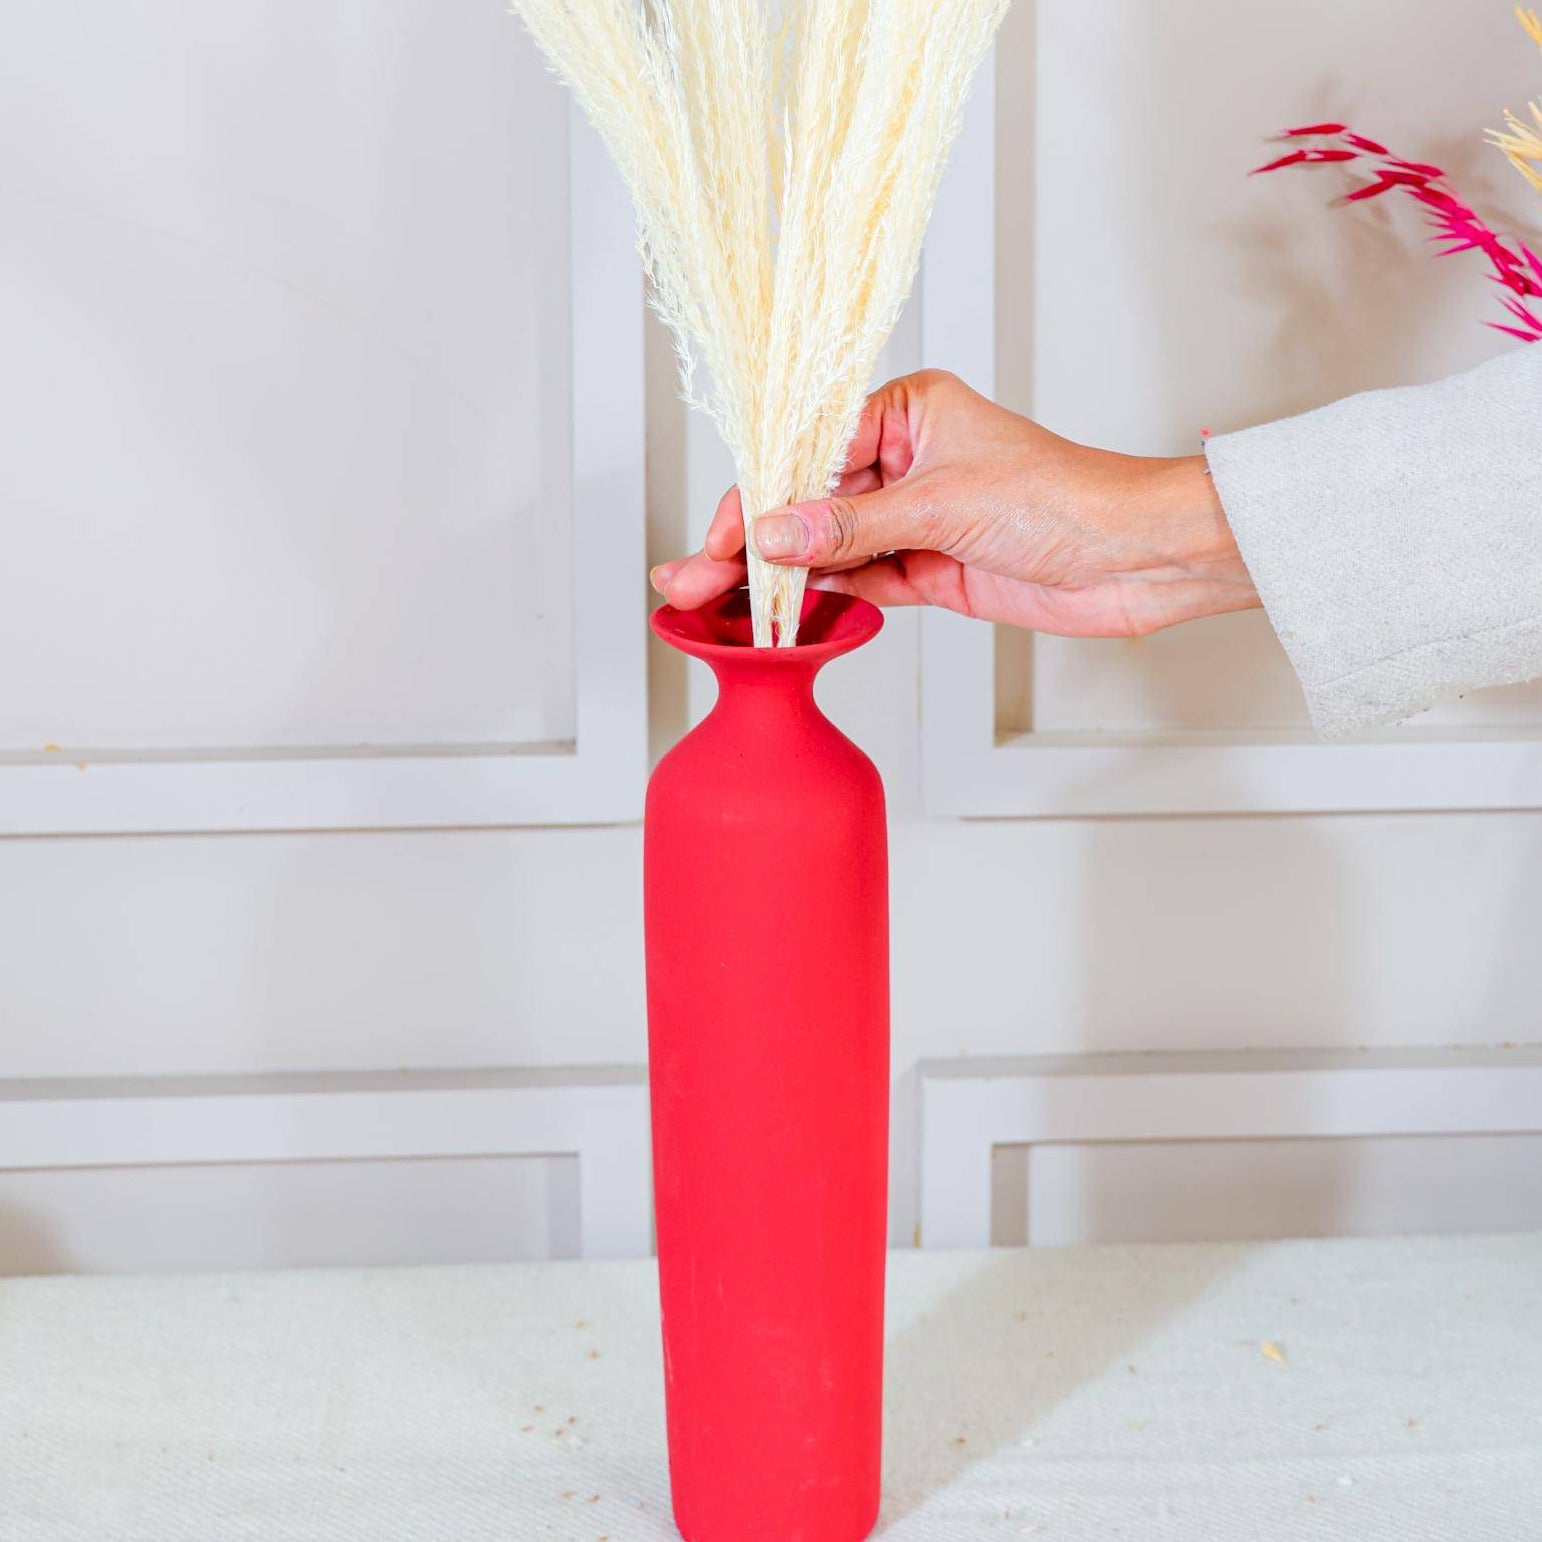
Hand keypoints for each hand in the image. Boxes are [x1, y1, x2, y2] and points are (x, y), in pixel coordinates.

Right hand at [650, 370, 1258, 636]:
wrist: (1135, 560)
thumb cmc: (1063, 500)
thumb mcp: (942, 506)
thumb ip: (851, 526)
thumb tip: (772, 536)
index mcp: (907, 412)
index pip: (809, 449)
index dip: (759, 496)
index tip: (722, 538)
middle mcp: (904, 459)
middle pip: (808, 502)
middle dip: (752, 543)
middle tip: (692, 579)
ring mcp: (914, 517)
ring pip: (828, 547)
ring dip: (778, 577)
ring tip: (715, 602)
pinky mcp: (928, 567)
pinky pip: (859, 580)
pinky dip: (822, 598)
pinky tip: (779, 612)